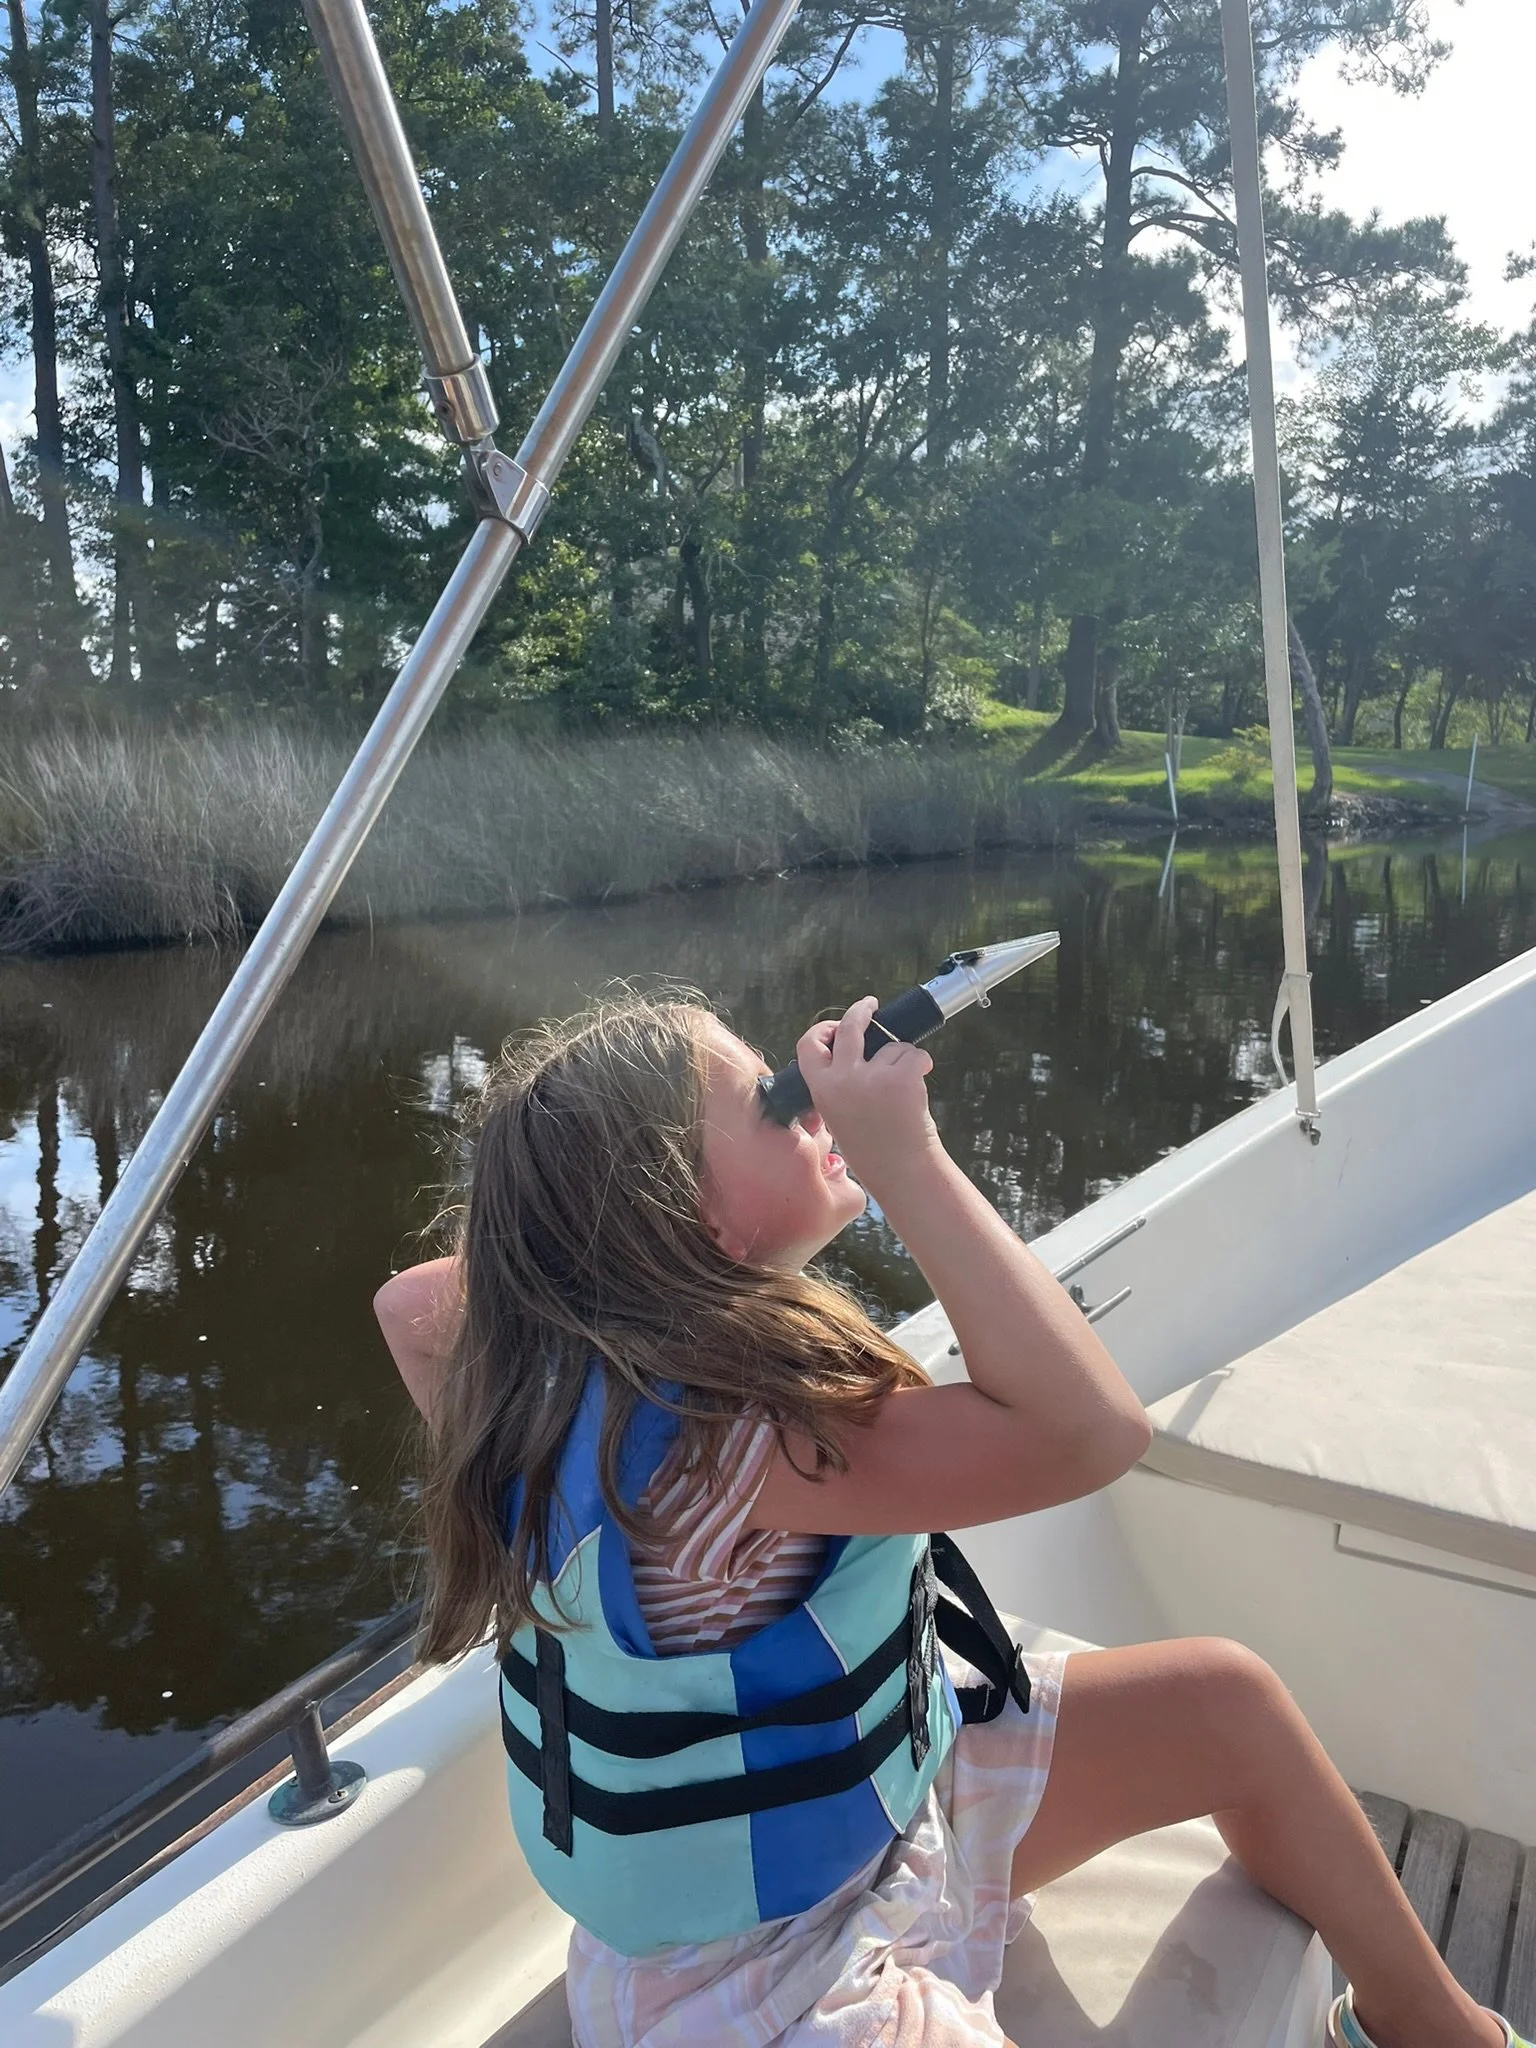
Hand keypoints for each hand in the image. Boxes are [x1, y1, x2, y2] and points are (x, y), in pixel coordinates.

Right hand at [795, 996, 940, 1192]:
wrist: (902, 1172)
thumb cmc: (874, 1149)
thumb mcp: (840, 1115)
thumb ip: (840, 1085)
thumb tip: (859, 1048)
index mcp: (822, 1090)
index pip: (808, 1045)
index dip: (821, 1030)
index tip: (834, 1027)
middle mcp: (843, 1079)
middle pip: (850, 1026)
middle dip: (862, 1010)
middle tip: (871, 1006)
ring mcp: (872, 1076)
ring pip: (891, 1046)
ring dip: (901, 1061)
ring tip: (902, 1095)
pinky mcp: (901, 1076)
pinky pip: (914, 1055)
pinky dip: (920, 1066)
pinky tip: (916, 1092)